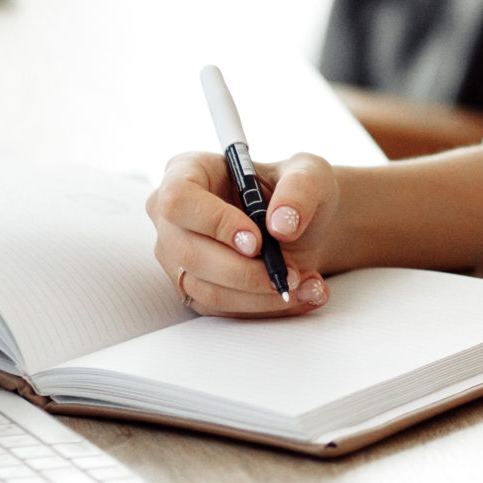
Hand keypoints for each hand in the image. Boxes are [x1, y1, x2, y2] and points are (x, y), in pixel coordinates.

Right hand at [145, 149, 340, 317]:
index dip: (215, 223)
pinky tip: (302, 294)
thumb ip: (300, 189)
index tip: (257, 241)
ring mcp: (178, 257)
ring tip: (306, 283)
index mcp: (187, 173)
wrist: (303, 227)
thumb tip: (280, 225)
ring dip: (260, 295)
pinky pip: (223, 309)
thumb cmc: (295, 190)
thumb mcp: (309, 173)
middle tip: (289, 273)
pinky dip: (266, 307)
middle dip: (244, 272)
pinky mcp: (196, 289)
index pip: (179, 200)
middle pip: (188, 253)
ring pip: (206, 289)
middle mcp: (173, 218)